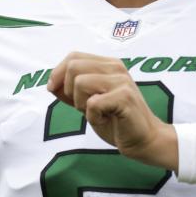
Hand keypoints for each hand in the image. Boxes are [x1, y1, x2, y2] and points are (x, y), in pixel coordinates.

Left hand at [47, 52, 178, 170]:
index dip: (57, 73)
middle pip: (73, 67)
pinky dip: (93, 117)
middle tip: (83, 106)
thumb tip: (51, 84)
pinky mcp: (124, 97)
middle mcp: (115, 67)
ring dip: (81, 104)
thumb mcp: (88, 103)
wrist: (144, 140)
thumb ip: (71, 91)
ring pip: (80, 83)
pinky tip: (105, 120)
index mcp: (108, 64)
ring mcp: (121, 81)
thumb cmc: (116, 121)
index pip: (73, 57)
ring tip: (96, 113)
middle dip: (69, 91)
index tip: (54, 90)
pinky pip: (92, 103)